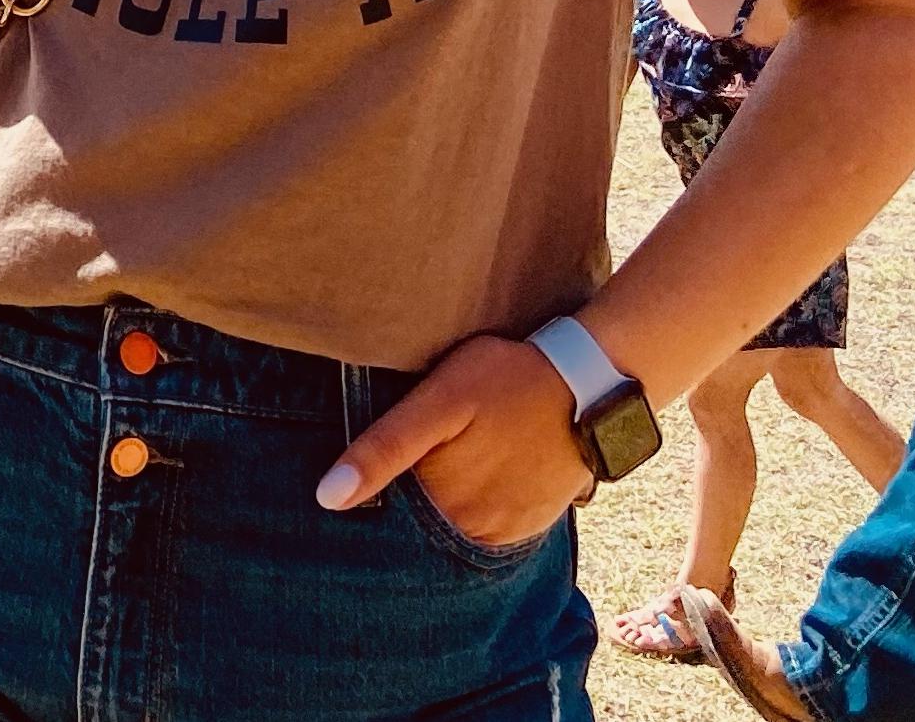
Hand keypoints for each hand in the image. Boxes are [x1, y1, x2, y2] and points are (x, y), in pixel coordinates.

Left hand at [316, 334, 593, 546]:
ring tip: (439, 466)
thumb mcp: (438, 400)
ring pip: (449, 535)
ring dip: (434, 513)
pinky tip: (467, 478)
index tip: (348, 488)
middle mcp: (469, 530)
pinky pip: (483, 535)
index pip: (382, 521)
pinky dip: (466, 514)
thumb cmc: (505, 380)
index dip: (363, 502)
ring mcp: (501, 534)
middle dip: (398, 511)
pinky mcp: (526, 528)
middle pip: (416, 531)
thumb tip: (326, 498)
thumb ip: (384, 447)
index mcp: (439, 500)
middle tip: (410, 459)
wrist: (587, 386)